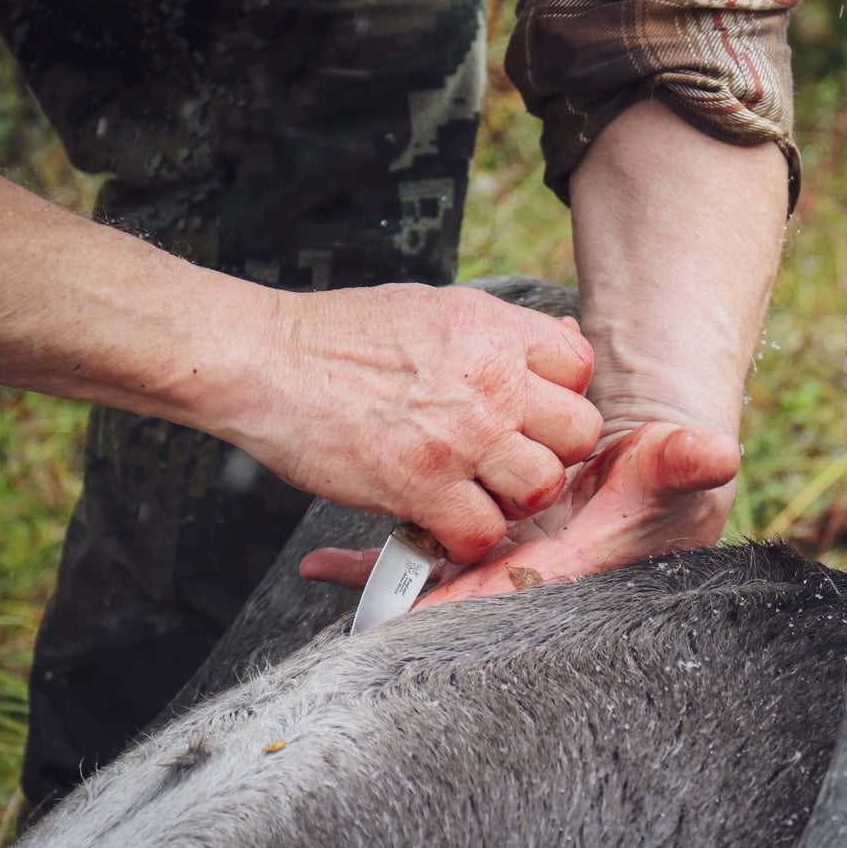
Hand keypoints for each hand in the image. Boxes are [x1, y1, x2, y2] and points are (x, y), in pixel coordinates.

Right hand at [236, 283, 600, 560]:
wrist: (267, 360)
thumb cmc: (343, 336)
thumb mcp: (436, 308)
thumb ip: (502, 333)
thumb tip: (566, 343)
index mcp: (495, 331)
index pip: (579, 367)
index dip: (560, 395)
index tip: (530, 411)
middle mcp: (491, 381)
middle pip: (579, 433)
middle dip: (553, 452)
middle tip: (512, 460)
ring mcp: (461, 436)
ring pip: (542, 488)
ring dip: (515, 499)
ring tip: (478, 492)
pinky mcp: (421, 486)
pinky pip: (483, 533)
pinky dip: (464, 539)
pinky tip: (441, 521)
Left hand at [298, 420, 739, 598]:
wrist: (647, 450)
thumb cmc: (664, 467)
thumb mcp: (675, 460)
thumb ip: (686, 459)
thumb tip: (719, 454)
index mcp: (574, 560)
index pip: (516, 587)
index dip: (471, 599)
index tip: (424, 612)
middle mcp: (531, 564)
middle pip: (461, 591)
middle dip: (411, 601)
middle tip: (353, 614)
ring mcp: (500, 550)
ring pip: (433, 570)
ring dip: (381, 574)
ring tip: (322, 569)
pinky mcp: (480, 530)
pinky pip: (420, 545)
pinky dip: (375, 552)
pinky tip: (321, 559)